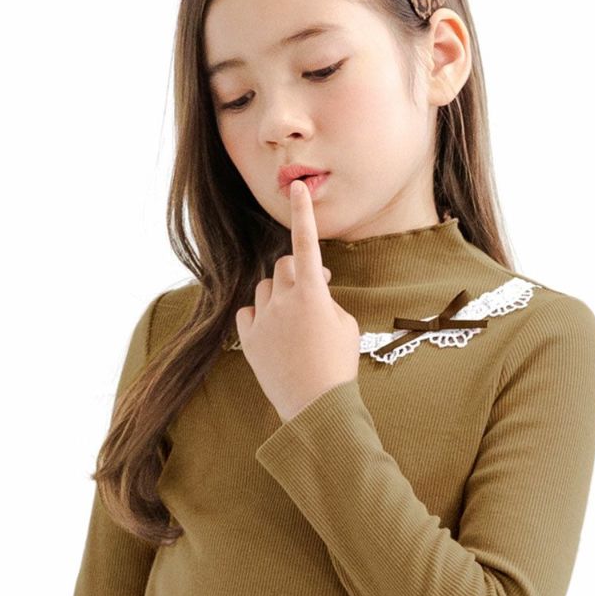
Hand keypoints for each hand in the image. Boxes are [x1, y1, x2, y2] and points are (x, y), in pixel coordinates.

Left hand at [235, 177, 361, 421]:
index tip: (297, 188)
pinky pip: (249, 313)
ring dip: (279, 294)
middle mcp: (283, 301)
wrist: (316, 407)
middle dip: (298, 272)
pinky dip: (259, 316)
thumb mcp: (345, 326)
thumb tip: (312, 294)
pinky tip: (273, 331)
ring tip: (294, 319)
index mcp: (312, 294)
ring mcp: (263, 320)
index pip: (306, 243)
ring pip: (265, 289)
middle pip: (284, 266)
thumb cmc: (338, 366)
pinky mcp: (249, 340)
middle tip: (314, 291)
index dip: (302, 213)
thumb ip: (326, 301)